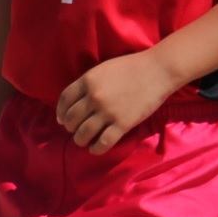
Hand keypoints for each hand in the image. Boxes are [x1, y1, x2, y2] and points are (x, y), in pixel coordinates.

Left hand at [55, 51, 182, 152]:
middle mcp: (94, 97)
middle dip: (69, 128)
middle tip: (74, 131)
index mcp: (87, 80)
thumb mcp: (103, 69)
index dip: (60, 112)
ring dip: (80, 140)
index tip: (61, 120)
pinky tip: (95, 149)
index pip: (64, 100)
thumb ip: (89, 83)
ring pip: (83, 133)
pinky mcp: (122, 124)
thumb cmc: (131, 67)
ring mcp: (107, 111)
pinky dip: (96, 149)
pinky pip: (103, 142)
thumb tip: (75, 101)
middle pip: (71, 119)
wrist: (157, 71)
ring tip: (83, 141)